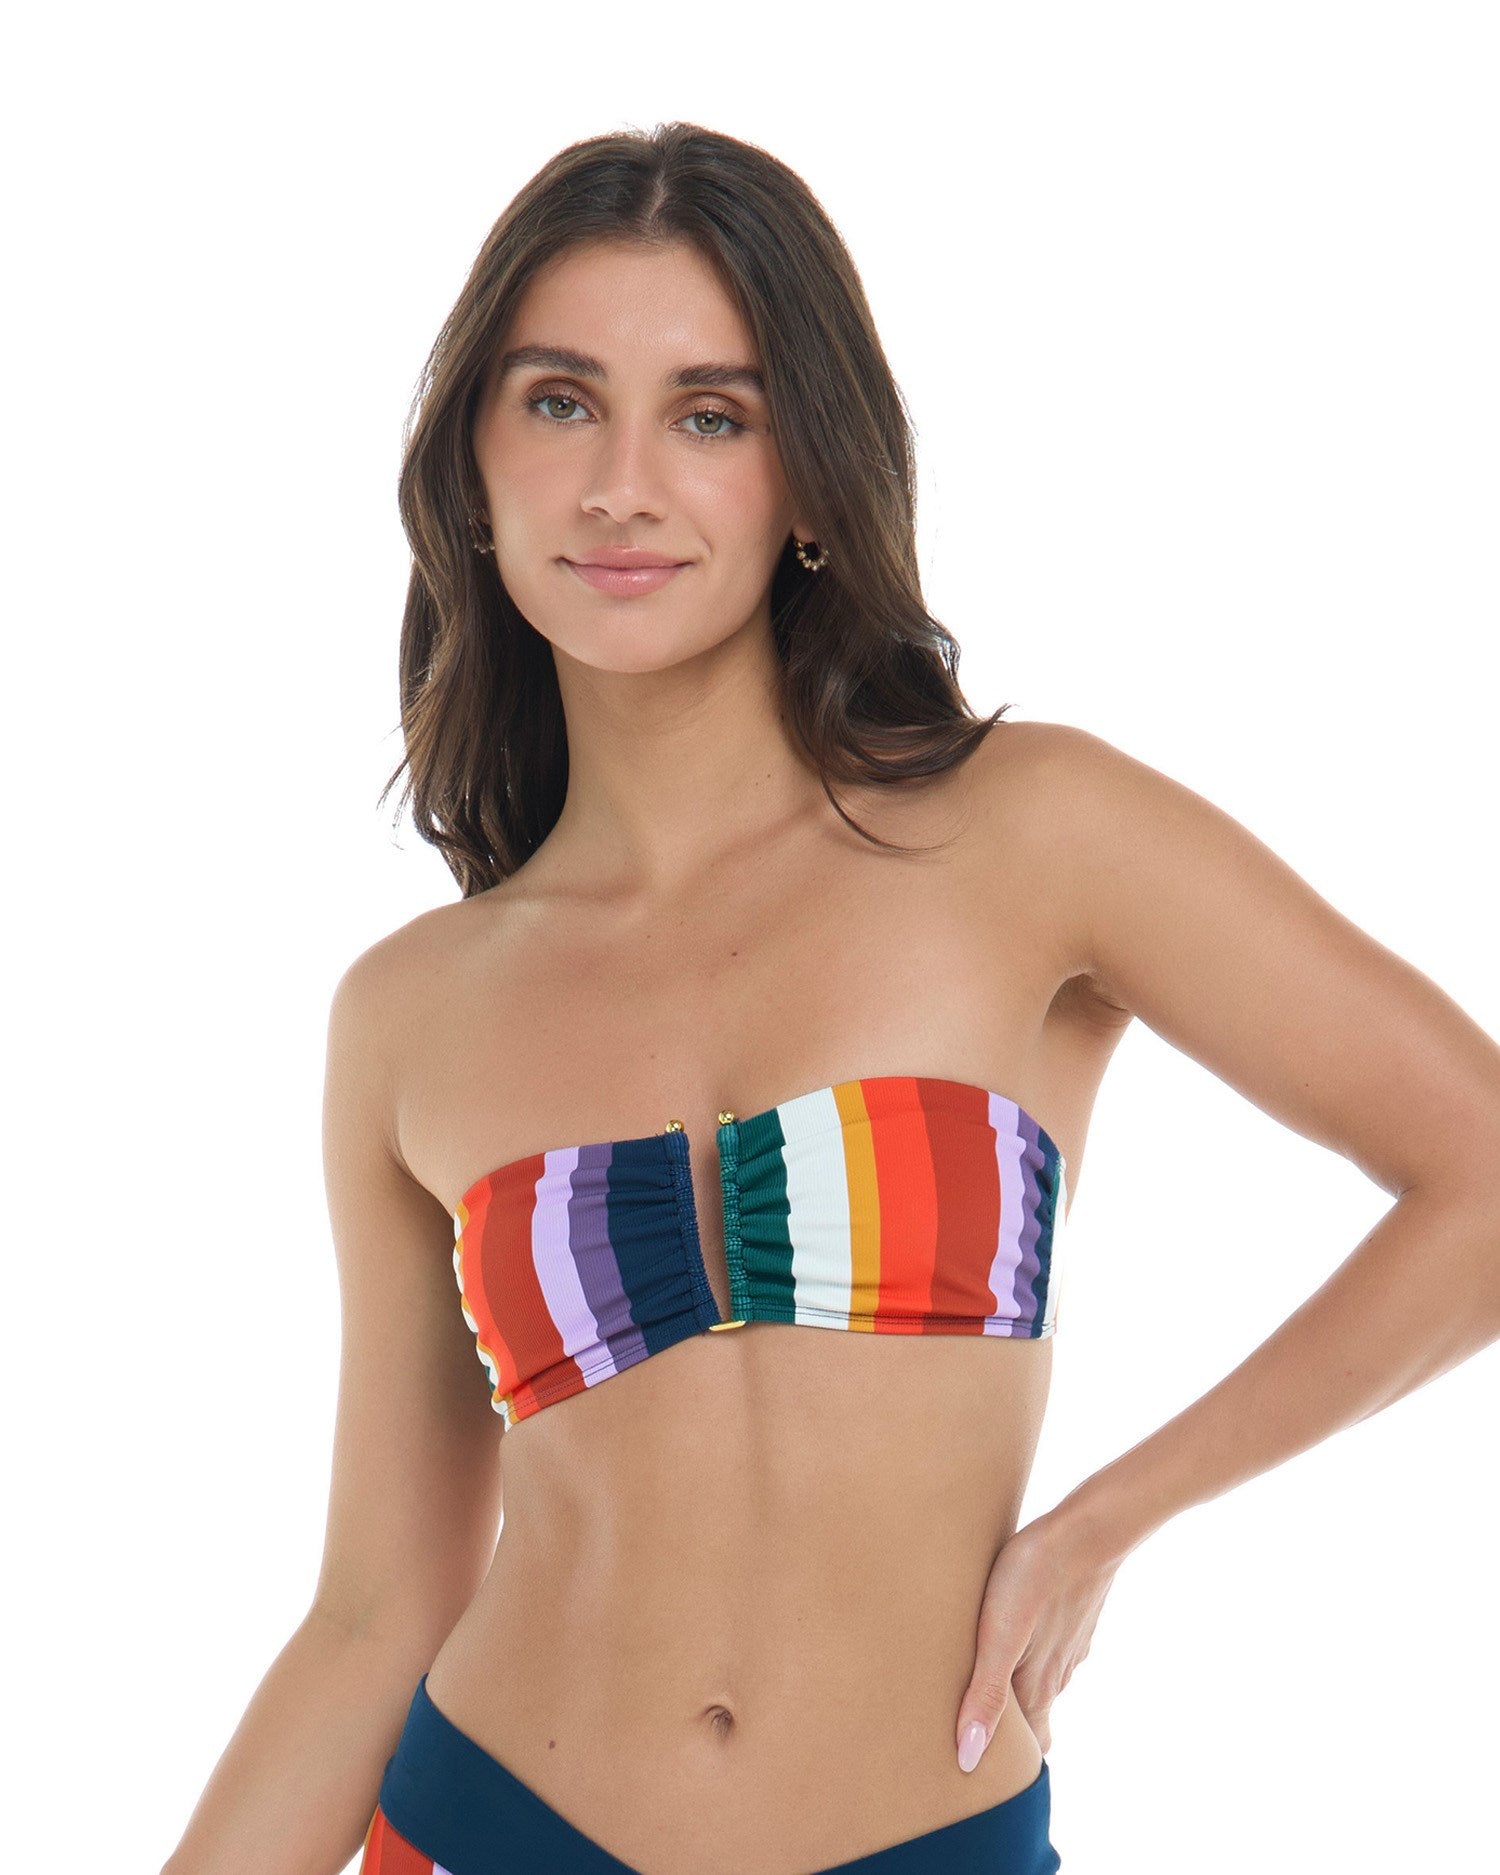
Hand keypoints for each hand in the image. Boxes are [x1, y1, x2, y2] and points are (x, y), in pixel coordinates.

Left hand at [954, 1509, 1120, 1768]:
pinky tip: (1008, 1631)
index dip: (1008, 1760)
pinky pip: (1047, 1644)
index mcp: (1039, 1687)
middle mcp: (1058, 1673)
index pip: (1031, 1745)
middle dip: (1007, 1725)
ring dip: (1015, 1685)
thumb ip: (986, 1696)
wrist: (1087, 1527)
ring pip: (1040, 1678)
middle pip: (1033, 1714)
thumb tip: (968, 1758)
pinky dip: (1027, 1650)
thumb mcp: (999, 1637)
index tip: (980, 1763)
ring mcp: (1068, 1642)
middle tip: (969, 1719)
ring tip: (978, 1675)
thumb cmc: (1034, 1578)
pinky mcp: (1069, 1613)